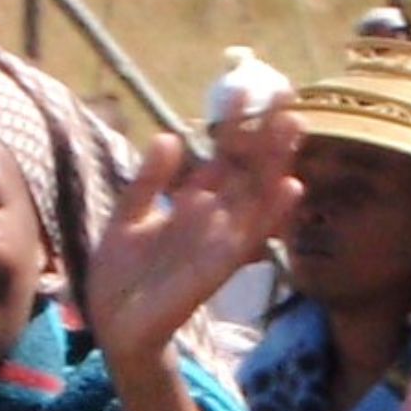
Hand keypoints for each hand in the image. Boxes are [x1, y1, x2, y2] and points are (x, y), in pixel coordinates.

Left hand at [87, 97, 302, 376]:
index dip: (233, 125)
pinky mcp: (219, 267)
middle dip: (265, 134)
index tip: (246, 89)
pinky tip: (291, 186)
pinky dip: (272, 212)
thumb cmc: (123, 274)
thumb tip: (171, 137)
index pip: (221, 156)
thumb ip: (149, 180)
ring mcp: (220, 240)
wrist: (115, 322)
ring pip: (256, 195)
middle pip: (247, 170)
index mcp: (192, 202)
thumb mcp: (129, 215)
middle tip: (287, 95)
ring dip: (276, 162)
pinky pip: (250, 234)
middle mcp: (213, 218)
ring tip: (295, 126)